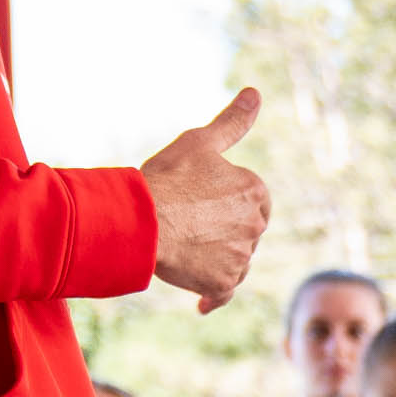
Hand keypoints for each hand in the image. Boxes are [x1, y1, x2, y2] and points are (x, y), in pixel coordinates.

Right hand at [141, 88, 270, 310]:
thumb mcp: (200, 142)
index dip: (227, 202)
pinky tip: (202, 302)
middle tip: (190, 225)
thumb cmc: (166, 178)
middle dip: (223, 231)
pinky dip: (213, 296)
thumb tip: (255, 93)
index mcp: (255, 191)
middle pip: (243, 233)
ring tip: (185, 250)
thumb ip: (232, 122)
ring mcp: (239, 258)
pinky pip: (222, 293)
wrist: (140, 221)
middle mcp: (255, 226)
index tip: (204, 203)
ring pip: (233, 262)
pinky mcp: (221, 284)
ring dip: (215, 259)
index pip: (252, 201)